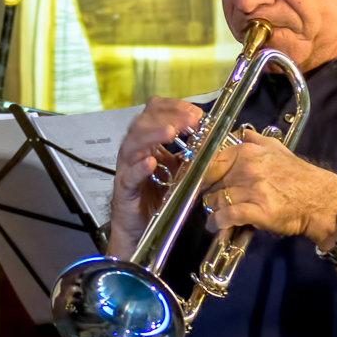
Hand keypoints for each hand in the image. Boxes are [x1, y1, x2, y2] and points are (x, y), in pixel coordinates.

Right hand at [110, 97, 206, 252]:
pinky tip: (150, 163)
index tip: (196, 113)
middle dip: (167, 117)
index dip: (174, 107)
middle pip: (143, 122)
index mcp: (148, 143)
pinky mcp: (124, 189)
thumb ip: (190, 154)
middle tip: (190, 120)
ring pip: (132, 144)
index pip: (155, 112)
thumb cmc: (157, 198)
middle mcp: (135, 151)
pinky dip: (139, 168)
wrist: (141, 229)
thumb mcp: (179, 171)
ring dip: (152, 135)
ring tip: (170, 133)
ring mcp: (127, 169)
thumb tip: (211, 138)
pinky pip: (129, 176)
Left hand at [209, 133, 336, 251]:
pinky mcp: (257, 211)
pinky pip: (227, 217)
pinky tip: (217, 226)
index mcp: (247, 152)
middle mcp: (247, 169)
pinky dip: (218, 223)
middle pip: (210, 182)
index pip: (210, 161)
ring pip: (215, 200)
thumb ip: (257, 141)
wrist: (320, 200)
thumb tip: (243, 132)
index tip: (201, 182)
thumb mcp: (278, 149)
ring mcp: (251, 190)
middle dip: (207, 193)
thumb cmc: (298, 175)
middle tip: (210, 201)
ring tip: (216, 214)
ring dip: (212, 210)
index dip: (202, 174)